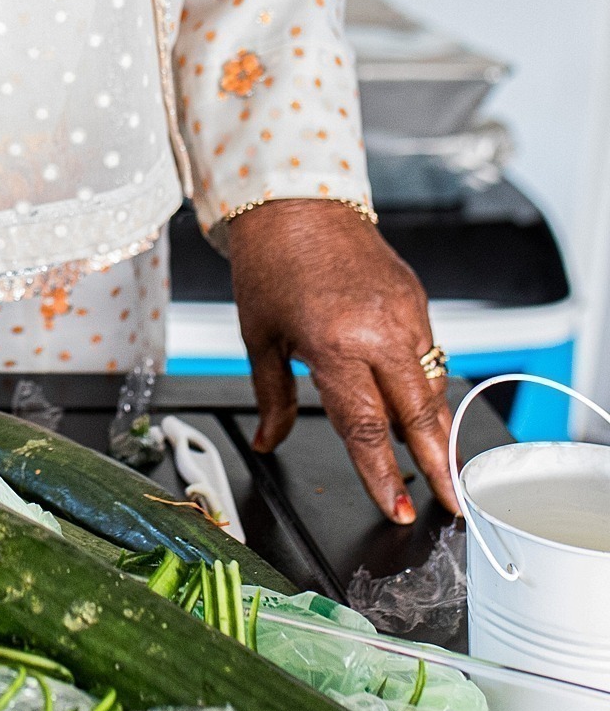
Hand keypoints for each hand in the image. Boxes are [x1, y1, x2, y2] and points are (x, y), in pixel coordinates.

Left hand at [228, 198, 454, 522]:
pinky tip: (420, 410)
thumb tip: (268, 440)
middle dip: (437, 463)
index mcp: (335, 344)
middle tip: (451, 502)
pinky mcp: (417, 300)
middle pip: (419, 414)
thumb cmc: (269, 265)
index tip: (395, 506)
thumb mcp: (259, 338)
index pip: (367, 427)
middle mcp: (379, 331)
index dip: (382, 474)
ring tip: (440, 466)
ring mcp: (405, 314)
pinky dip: (425, 387)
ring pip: (430, 386)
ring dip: (435, 429)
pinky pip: (427, 355)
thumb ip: (271, 396)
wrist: (294, 203)